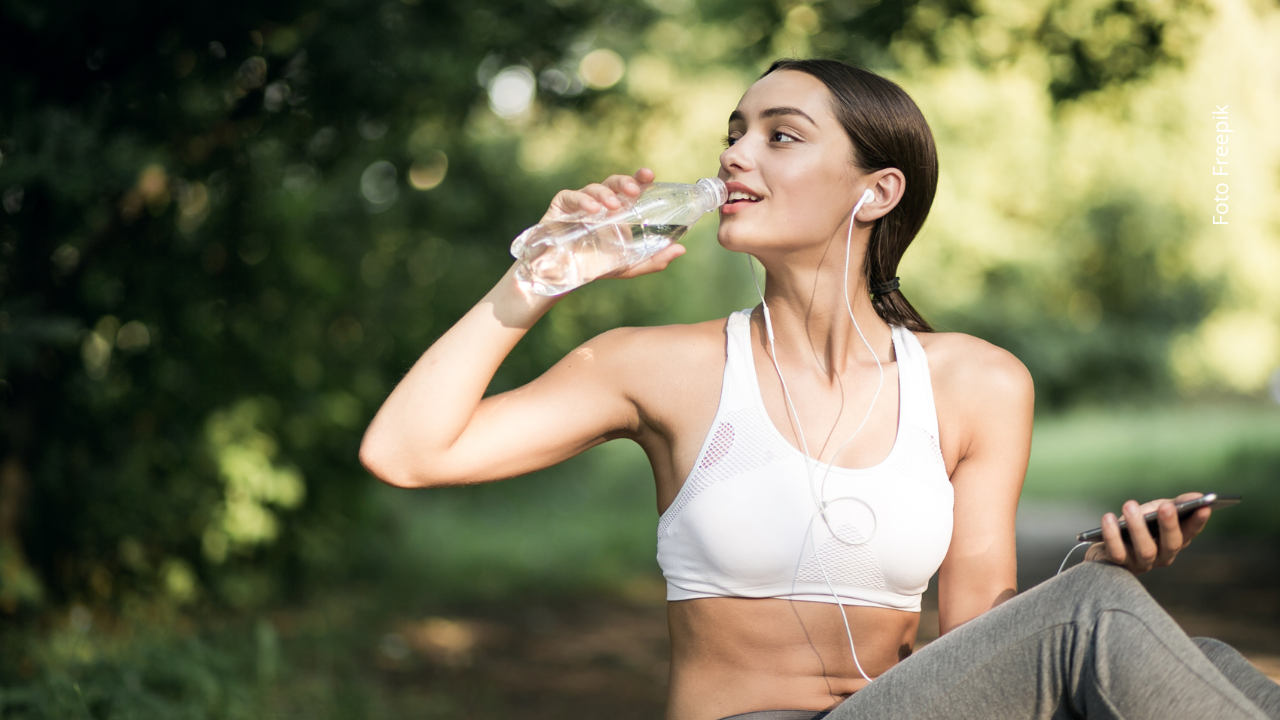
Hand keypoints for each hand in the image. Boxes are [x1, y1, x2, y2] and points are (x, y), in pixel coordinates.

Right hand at [538, 168, 685, 279]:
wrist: (564, 276)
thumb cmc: (597, 265)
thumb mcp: (629, 266)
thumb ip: (655, 260)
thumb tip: (681, 249)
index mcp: (618, 211)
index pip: (631, 188)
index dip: (639, 178)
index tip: (649, 176)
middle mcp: (600, 202)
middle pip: (613, 183)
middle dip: (624, 182)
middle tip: (634, 190)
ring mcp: (580, 203)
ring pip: (594, 188)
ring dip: (605, 194)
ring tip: (613, 206)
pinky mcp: (561, 206)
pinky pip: (571, 196)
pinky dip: (582, 200)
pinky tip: (592, 209)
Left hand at [1084, 492, 1211, 573]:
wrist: (1102, 548)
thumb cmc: (1134, 526)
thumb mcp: (1154, 511)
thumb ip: (1175, 504)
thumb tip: (1198, 496)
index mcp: (1173, 541)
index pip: (1190, 533)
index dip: (1198, 522)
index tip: (1204, 507)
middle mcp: (1162, 556)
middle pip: (1171, 545)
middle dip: (1169, 525)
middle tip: (1165, 507)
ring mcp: (1141, 563)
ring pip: (1146, 550)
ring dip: (1138, 526)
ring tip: (1130, 505)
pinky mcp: (1119, 565)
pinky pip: (1117, 553)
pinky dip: (1112, 535)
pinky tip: (1108, 518)